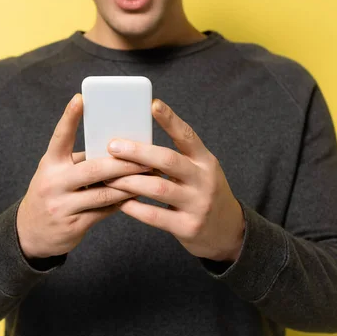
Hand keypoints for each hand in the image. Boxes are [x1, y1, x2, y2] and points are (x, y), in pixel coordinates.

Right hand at [16, 94, 150, 258]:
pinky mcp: (73, 225)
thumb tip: (116, 148)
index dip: (69, 117)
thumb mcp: (56, 173)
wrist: (30, 233)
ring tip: (149, 177)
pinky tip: (135, 196)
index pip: (60, 137)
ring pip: (104, 193)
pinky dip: (121, 203)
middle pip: (94, 169)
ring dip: (129, 185)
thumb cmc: (51, 193)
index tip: (81, 98)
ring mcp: (62, 205)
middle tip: (147, 157)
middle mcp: (53, 182)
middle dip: (124, 163)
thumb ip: (80, 162)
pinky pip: (104, 212)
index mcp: (49, 164)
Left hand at [103, 99, 245, 262]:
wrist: (227, 231)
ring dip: (129, 181)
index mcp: (206, 161)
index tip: (153, 104)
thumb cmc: (203, 194)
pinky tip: (120, 201)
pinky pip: (154, 216)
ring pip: (158, 188)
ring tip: (108, 177)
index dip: (170, 120)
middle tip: (113, 146)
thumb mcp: (200, 171)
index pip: (187, 136)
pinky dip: (134, 207)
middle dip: (138, 152)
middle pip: (168, 161)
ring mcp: (198, 204)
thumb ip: (177, 159)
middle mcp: (204, 180)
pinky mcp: (187, 227)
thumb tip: (135, 144)